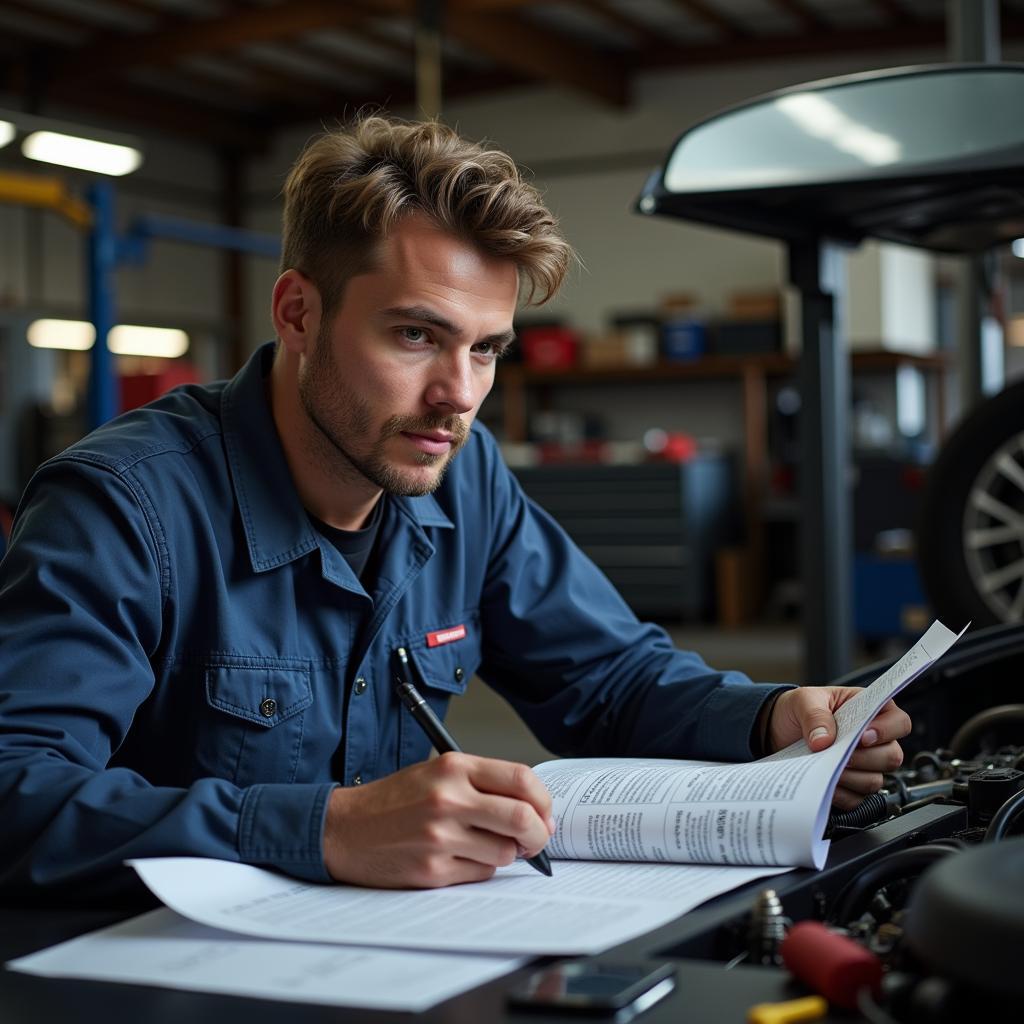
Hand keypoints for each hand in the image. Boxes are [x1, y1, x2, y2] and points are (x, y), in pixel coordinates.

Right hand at [322, 752, 554, 887]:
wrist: (344, 829)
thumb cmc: (395, 801)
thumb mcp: (438, 773)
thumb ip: (484, 785)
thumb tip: (536, 814)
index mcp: (453, 767)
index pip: (521, 779)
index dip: (543, 800)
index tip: (544, 812)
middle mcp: (449, 799)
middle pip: (522, 819)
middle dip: (538, 835)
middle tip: (535, 839)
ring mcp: (440, 836)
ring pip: (506, 852)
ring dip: (505, 853)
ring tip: (482, 844)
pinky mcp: (433, 870)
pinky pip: (481, 873)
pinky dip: (480, 868)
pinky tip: (458, 857)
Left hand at [764, 687, 910, 810]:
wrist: (778, 729)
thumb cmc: (799, 709)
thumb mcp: (803, 700)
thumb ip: (815, 715)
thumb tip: (824, 740)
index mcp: (869, 711)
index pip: (899, 722)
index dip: (887, 731)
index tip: (863, 735)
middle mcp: (873, 740)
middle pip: (892, 756)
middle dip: (865, 758)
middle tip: (840, 753)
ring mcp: (863, 765)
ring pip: (875, 780)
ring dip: (851, 776)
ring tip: (827, 764)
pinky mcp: (850, 785)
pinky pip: (856, 799)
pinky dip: (841, 793)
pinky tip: (825, 781)